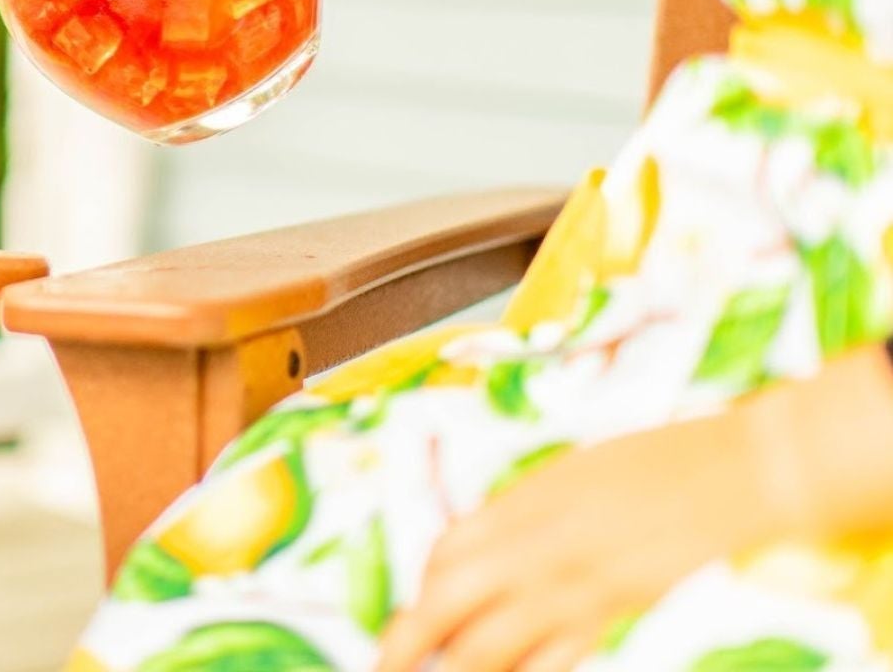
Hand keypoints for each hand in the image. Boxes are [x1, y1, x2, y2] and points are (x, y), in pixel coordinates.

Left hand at [376, 410, 782, 671]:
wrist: (730, 474)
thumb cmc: (649, 461)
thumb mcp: (564, 474)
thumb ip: (519, 514)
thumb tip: (482, 549)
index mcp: (518, 504)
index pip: (442, 554)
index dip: (423, 584)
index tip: (418, 601)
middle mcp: (532, 550)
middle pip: (443, 607)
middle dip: (403, 644)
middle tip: (383, 665)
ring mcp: (570, 591)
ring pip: (487, 651)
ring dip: (454, 669)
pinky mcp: (610, 619)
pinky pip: (549, 665)